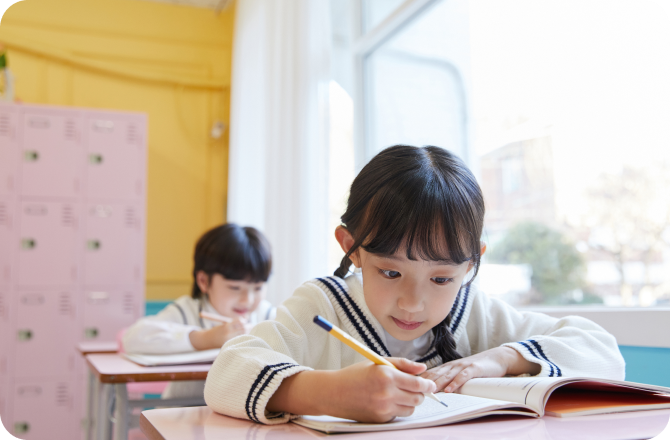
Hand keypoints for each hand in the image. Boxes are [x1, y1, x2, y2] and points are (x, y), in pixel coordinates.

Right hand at [189, 318, 246, 349]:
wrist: (206, 340)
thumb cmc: (217, 331)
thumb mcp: (224, 325)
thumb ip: (233, 324)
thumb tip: (245, 321)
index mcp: (226, 326)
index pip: (239, 322)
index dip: (243, 321)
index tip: (244, 321)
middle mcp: (228, 333)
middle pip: (243, 329)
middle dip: (247, 327)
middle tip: (250, 326)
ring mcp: (229, 340)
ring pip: (242, 335)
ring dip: (246, 332)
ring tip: (247, 331)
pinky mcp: (229, 345)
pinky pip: (238, 341)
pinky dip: (242, 338)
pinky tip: (243, 337)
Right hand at [267, 358, 436, 422]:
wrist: (334, 392)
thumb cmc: (355, 375)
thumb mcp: (378, 362)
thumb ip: (403, 364)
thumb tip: (422, 369)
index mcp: (387, 375)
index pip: (418, 383)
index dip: (427, 384)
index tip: (430, 384)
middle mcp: (387, 392)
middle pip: (418, 398)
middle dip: (420, 393)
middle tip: (414, 388)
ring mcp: (383, 407)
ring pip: (410, 409)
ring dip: (409, 402)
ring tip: (398, 394)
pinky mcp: (380, 418)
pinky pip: (398, 415)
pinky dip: (397, 409)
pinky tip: (386, 401)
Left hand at [420, 347, 540, 392]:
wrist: (496, 358)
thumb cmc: (476, 368)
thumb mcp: (459, 373)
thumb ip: (448, 379)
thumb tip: (434, 390)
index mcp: (447, 367)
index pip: (430, 373)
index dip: (420, 380)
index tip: (409, 387)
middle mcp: (452, 365)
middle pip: (435, 374)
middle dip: (424, 382)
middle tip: (415, 390)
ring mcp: (463, 366)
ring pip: (446, 375)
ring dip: (437, 384)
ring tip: (429, 392)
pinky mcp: (474, 368)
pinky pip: (463, 376)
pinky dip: (455, 383)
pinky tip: (449, 390)